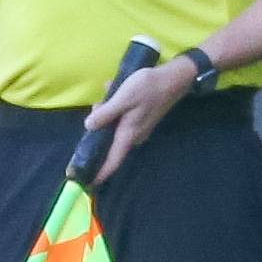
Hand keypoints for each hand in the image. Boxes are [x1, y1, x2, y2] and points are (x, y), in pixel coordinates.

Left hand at [81, 60, 194, 184]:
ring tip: (109, 91)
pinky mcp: (141, 119)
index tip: (87, 183)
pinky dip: (115, 106)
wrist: (174, 79)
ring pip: (114, 127)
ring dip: (107, 112)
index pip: (113, 160)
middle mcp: (134, 136)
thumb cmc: (148, 88)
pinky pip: (121, 118)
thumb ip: (106, 113)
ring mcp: (139, 128)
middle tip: (98, 104)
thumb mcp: (123, 98)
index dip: (100, 173)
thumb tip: (88, 126)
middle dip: (98, 128)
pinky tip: (115, 89)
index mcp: (128, 134)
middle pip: (110, 142)